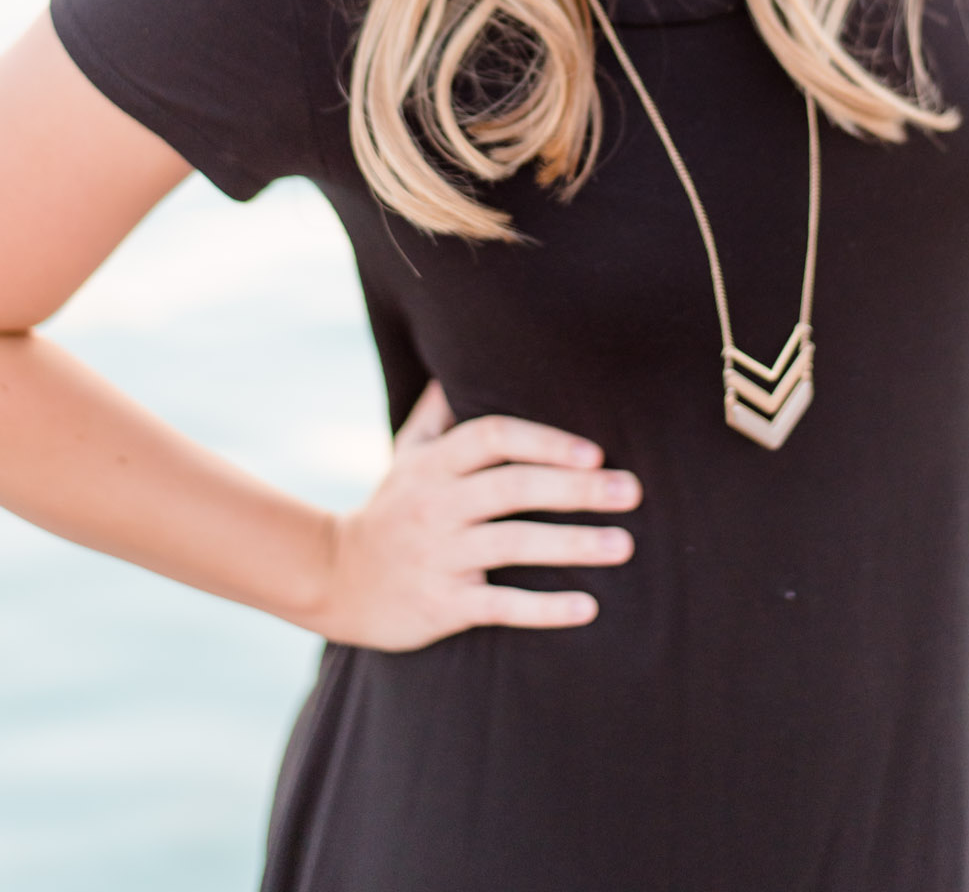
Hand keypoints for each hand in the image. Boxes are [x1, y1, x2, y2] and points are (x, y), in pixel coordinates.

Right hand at [311, 379, 641, 649]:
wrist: (336, 580)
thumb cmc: (391, 508)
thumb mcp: (407, 453)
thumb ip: (440, 411)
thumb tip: (462, 358)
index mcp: (435, 464)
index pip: (494, 437)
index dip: (546, 441)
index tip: (595, 451)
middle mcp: (437, 505)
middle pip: (513, 488)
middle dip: (576, 490)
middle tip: (632, 490)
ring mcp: (440, 556)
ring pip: (513, 545)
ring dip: (572, 545)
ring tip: (625, 544)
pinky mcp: (442, 605)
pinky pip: (500, 607)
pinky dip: (544, 609)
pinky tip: (588, 607)